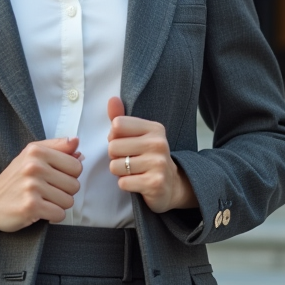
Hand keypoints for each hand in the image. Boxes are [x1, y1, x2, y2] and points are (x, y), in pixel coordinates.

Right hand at [0, 138, 83, 231]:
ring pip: (68, 201)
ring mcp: (32, 186)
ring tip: (42, 200)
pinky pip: (59, 214)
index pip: (76, 166)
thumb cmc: (15, 179)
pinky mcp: (30, 206)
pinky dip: (52, 216)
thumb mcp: (32, 155)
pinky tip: (40, 211)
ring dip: (58, 205)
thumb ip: (57, 148)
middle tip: (46, 191)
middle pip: (74, 185)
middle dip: (64, 192)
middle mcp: (34, 166)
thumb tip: (76, 142)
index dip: (69, 176)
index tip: (54, 178)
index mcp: (37, 151)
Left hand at [106, 97, 196, 213]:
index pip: (117, 125)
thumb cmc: (149, 157)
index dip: (114, 137)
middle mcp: (158, 143)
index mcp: (154, 128)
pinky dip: (126, 184)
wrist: (172, 185)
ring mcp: (158, 164)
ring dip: (120, 172)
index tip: (126, 143)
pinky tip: (138, 183)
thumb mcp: (139, 135)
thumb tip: (112, 99)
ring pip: (115, 166)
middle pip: (113, 147)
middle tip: (129, 160)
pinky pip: (123, 182)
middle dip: (115, 156)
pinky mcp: (155, 183)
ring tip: (133, 171)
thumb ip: (122, 118)